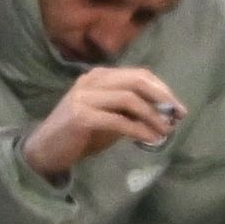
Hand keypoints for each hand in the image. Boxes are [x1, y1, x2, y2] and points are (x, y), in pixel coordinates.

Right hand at [20, 66, 183, 180]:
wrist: (46, 149)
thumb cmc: (80, 134)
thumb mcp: (109, 117)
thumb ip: (130, 112)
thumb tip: (163, 115)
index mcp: (99, 77)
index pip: (138, 74)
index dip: (162, 89)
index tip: (178, 108)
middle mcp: (91, 81)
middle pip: (136, 80)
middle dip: (162, 98)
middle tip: (178, 116)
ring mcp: (84, 97)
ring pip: (129, 98)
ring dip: (153, 116)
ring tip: (166, 131)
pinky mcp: (81, 116)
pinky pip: (118, 120)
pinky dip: (139, 130)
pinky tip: (150, 140)